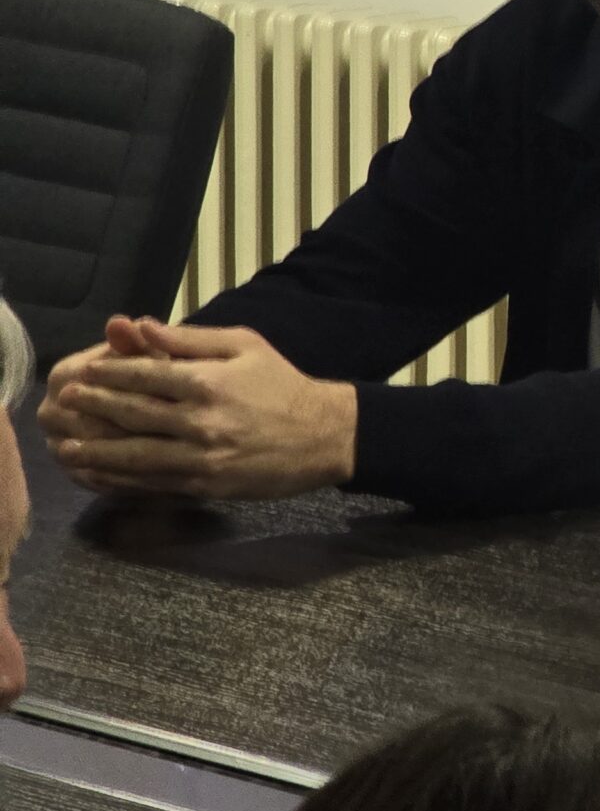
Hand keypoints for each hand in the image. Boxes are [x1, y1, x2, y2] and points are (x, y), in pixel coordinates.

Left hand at [39, 317, 356, 499]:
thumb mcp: (245, 347)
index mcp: (209, 382)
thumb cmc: (283, 385)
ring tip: (68, 444)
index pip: (144, 375)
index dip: (109, 373)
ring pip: (134, 454)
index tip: (85, 371)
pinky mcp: (205, 484)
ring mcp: (201, 456)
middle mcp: (200, 421)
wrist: (323, 436)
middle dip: (94, 407)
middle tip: (65, 402)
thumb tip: (141, 326)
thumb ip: (191, 339)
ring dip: (96, 450)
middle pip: (132, 414)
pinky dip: (121, 478)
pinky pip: (153, 482)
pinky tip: (101, 473)